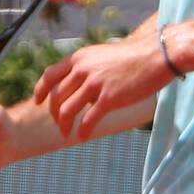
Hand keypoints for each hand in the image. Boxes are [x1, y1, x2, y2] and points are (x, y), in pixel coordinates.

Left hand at [33, 35, 174, 140]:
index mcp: (80, 58)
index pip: (50, 75)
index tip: (38, 101)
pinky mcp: (109, 98)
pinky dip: (82, 131)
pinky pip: (88, 119)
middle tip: (59, 123)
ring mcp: (95, 84)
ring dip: (64, 125)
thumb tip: (81, 87)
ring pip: (68, 110)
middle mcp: (83, 69)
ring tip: (67, 133)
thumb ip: (89, 68)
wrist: (156, 56)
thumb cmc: (135, 56)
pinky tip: (83, 137)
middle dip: (55, 113)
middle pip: (57, 96)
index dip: (40, 90)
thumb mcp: (104, 55)